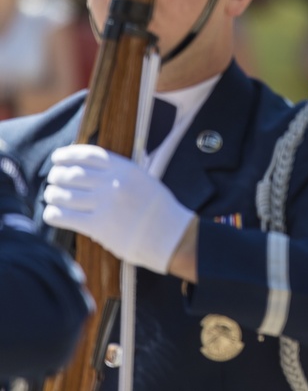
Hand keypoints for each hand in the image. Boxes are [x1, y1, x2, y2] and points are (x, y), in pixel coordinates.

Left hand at [43, 144, 195, 273]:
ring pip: (64, 194)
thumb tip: (86, 168)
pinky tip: (53, 214)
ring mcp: (105, 204)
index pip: (88, 155)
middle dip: (57, 176)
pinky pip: (64, 216)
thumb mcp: (143, 180)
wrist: (171, 236)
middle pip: (72, 174)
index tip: (57, 158)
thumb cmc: (157, 209)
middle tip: (53, 181)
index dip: (67, 155)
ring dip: (52, 194)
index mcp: (126, 169)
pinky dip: (53, 214)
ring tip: (51, 196)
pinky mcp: (98, 226)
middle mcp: (114, 183)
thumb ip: (118, 173)